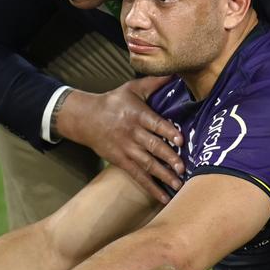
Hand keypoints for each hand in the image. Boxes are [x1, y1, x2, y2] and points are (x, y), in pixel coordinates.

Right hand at [55, 76, 184, 202]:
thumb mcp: (132, 88)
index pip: (154, 124)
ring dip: (163, 175)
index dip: (167, 132)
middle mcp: (132, 133)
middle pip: (152, 146)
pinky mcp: (121, 161)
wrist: (86, 119)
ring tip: (178, 184)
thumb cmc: (113, 102)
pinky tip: (164, 196)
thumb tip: (174, 72)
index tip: (180, 140)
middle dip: (168, 158)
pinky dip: (151, 187)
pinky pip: (137, 176)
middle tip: (183, 167)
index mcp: (136, 114)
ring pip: (146, 164)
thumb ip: (154, 83)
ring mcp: (126, 149)